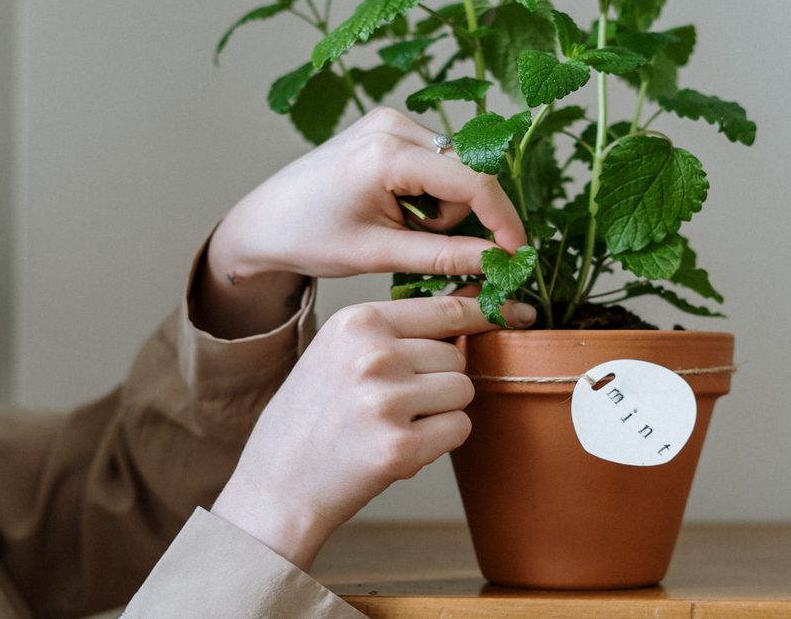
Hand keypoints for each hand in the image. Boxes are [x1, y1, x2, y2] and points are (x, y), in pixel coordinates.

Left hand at [193, 108, 525, 337]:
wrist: (265, 221)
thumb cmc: (310, 237)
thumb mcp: (379, 254)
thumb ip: (444, 256)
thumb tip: (499, 261)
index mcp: (386, 153)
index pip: (472, 182)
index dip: (503, 220)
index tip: (517, 255)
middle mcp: (393, 124)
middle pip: (467, 175)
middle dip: (458, 218)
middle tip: (418, 244)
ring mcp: (390, 121)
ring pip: (454, 172)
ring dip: (440, 209)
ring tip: (397, 227)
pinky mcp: (388, 127)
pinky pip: (436, 164)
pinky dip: (428, 195)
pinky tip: (395, 209)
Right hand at [209, 295, 535, 570]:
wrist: (278, 482)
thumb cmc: (314, 414)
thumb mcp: (340, 350)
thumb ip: (398, 329)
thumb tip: (473, 307)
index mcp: (357, 322)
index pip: (444, 308)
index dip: (481, 315)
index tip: (513, 313)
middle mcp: (373, 355)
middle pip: (457, 355)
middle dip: (442, 378)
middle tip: (398, 401)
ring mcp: (387, 401)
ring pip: (463, 391)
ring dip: (443, 410)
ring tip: (396, 423)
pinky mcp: (401, 448)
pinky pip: (459, 429)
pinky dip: (442, 441)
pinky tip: (401, 445)